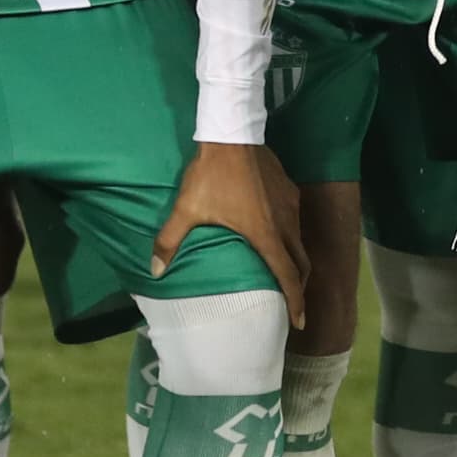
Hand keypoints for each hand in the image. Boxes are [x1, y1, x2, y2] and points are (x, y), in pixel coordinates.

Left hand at [155, 141, 307, 325]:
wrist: (232, 134)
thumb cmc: (211, 175)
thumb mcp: (187, 209)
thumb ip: (170, 241)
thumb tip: (154, 270)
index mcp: (266, 235)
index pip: (288, 277)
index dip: (295, 302)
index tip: (299, 322)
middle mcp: (285, 224)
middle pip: (302, 263)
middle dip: (298, 287)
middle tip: (292, 303)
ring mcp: (290, 205)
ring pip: (300, 242)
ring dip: (295, 261)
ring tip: (285, 273)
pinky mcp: (289, 190)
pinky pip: (295, 221)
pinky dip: (291, 238)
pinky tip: (276, 234)